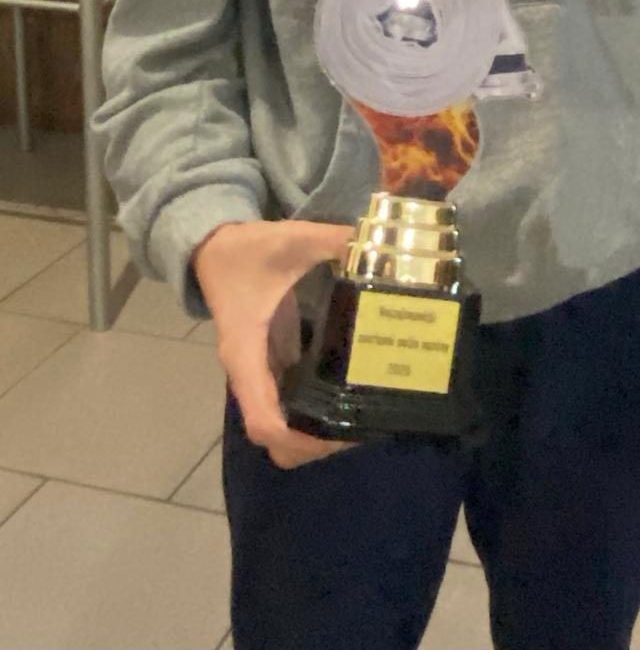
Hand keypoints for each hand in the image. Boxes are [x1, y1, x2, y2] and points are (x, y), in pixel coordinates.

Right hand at [193, 219, 353, 470]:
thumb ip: (334, 240)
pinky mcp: (270, 365)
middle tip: (362, 426)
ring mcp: (260, 373)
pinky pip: (289, 405)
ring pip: (282, 428)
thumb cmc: (247, 250)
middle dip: (315, 445)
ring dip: (317, 434)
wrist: (215, 248)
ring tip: (365, 413)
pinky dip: (315, 413)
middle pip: (275, 440)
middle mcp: (250, 372)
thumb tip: (380, 246)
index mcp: (246, 351)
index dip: (297, 439)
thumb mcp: (290, 238)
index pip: (262, 419)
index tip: (338, 434)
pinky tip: (353, 392)